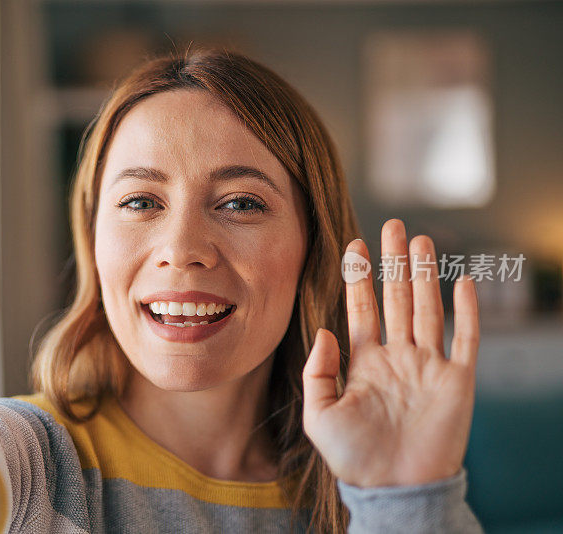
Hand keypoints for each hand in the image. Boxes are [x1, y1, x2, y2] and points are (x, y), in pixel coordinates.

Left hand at [301, 219, 478, 487]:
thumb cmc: (353, 458)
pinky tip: (462, 281)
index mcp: (364, 362)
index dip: (359, 278)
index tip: (353, 245)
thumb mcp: (319, 414)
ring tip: (420, 241)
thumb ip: (317, 371)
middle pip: (397, 299)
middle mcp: (397, 357)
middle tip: (392, 226)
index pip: (361, 309)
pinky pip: (465, 339)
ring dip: (425, 275)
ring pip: (428, 309)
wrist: (393, 489)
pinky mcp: (457, 382)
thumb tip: (324, 330)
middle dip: (393, 263)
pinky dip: (467, 311)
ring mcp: (428, 366)